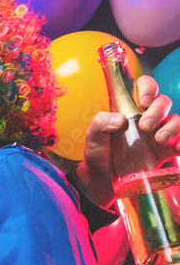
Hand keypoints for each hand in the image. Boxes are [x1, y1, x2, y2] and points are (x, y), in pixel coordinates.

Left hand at [79, 74, 179, 208]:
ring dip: (172, 126)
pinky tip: (177, 148)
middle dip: (157, 111)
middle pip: (162, 102)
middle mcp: (147, 116)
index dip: (148, 88)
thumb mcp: (93, 137)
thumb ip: (100, 123)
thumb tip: (119, 119)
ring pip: (175, 119)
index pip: (144, 87)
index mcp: (130, 108)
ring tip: (159, 139)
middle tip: (145, 126)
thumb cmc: (99, 152)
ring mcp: (158, 132)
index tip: (143, 101)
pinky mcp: (165, 149)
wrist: (102, 178)